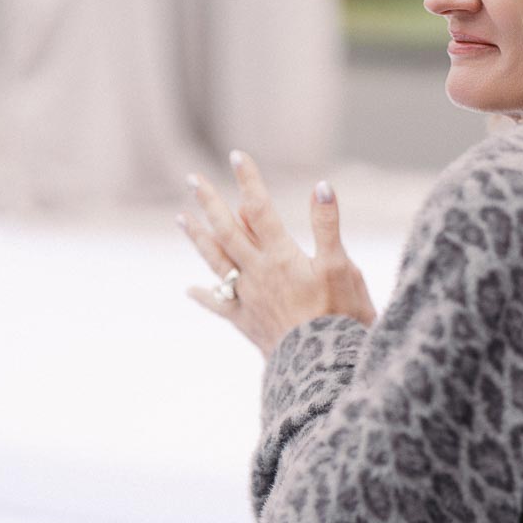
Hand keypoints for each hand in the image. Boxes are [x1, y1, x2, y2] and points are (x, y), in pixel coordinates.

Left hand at [177, 150, 376, 358]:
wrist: (322, 367)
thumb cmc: (339, 316)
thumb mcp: (341, 267)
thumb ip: (327, 225)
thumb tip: (321, 185)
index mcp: (281, 256)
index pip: (260, 209)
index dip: (248, 181)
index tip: (236, 155)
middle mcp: (257, 273)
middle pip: (227, 230)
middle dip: (210, 202)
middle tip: (193, 179)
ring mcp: (248, 297)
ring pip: (216, 261)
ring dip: (198, 238)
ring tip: (181, 218)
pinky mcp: (246, 322)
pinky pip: (219, 305)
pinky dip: (203, 296)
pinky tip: (190, 290)